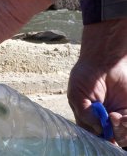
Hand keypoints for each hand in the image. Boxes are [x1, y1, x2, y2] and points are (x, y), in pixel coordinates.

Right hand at [68, 19, 126, 145]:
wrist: (103, 60)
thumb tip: (99, 130)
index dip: (97, 138)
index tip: (100, 133)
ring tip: (116, 116)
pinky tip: (122, 116)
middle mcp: (102, 120)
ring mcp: (117, 116)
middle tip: (109, 121)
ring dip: (121, 131)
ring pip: (122, 135)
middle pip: (110, 138)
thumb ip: (84, 114)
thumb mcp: (77, 95)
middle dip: (111, 135)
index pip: (93, 136)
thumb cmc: (85, 76)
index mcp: (87, 118)